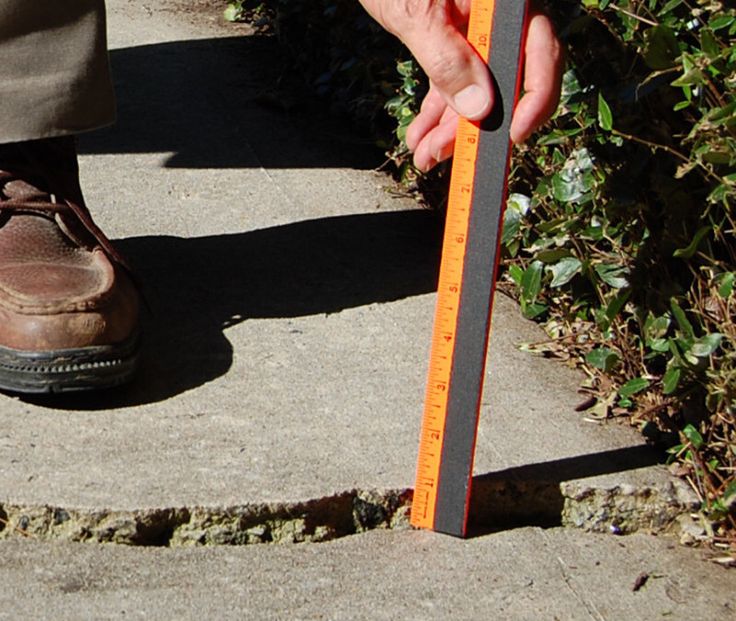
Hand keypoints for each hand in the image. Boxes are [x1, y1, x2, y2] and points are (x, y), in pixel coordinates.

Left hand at [359, 0, 563, 170]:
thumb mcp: (418, 14)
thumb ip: (448, 59)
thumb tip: (480, 108)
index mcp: (503, 1)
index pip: (540, 50)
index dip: (535, 98)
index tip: (514, 135)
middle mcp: (496, 17)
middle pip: (506, 81)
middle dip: (476, 126)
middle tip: (452, 157)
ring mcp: (475, 31)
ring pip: (475, 90)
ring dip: (450, 128)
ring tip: (425, 155)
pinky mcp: (451, 41)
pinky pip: (451, 83)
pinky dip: (436, 112)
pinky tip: (420, 137)